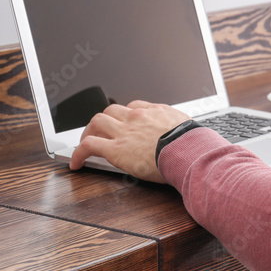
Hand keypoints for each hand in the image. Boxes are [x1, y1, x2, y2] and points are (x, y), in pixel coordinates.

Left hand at [69, 100, 190, 182]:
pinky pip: (88, 145)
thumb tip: (184, 133)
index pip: (134, 108)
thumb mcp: (188, 126)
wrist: (188, 150)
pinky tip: (77, 163)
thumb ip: (179, 126)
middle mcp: (136, 117)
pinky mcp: (115, 149)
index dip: (126, 116)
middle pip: (111, 110)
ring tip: (86, 144)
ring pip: (97, 122)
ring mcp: (124, 131)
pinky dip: (78, 153)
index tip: (125, 124)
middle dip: (104, 121)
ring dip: (89, 131)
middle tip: (101, 132)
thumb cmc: (193, 142)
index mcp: (155, 111)